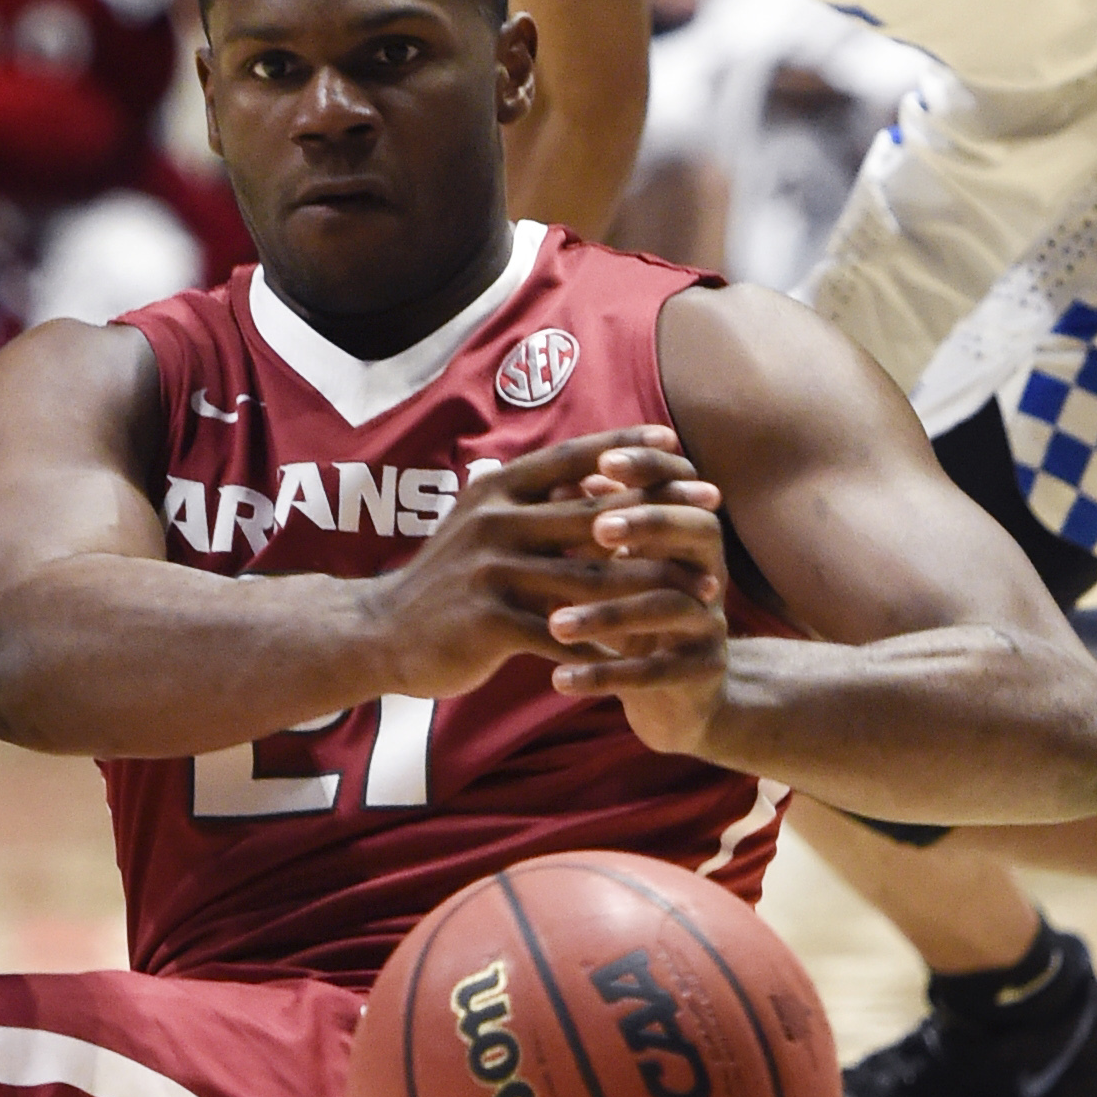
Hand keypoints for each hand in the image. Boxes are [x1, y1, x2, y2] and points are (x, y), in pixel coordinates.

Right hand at [358, 428, 706, 698]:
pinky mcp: (491, 623)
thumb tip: (592, 468)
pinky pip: (567, 636)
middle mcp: (495, 522)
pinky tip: (653, 652)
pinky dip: (612, 646)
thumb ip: (533, 498)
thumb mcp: (482, 522)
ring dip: (655, 586)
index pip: (572, 457)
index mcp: (496, 491)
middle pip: (595, 513)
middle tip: (714, 511)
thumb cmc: (449, 578)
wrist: (382, 633)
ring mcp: (492, 572)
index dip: (626, 447)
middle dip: (662, 513)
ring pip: (593, 578)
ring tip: (703, 592)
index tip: (676, 444)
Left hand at [541, 440, 735, 760]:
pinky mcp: (703, 672)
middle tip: (598, 529)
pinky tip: (559, 679)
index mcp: (687, 535)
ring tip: (556, 624)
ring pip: (670, 607)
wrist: (677, 697)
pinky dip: (605, 674)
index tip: (604, 462)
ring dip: (609, 614)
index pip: (682, 483)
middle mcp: (709, 571)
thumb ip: (592, 528)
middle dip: (649, 524)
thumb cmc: (632, 615)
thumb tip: (555, 483)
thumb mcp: (612, 569)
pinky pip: (656, 672)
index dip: (650, 468)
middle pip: (698, 530)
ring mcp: (711, 622)